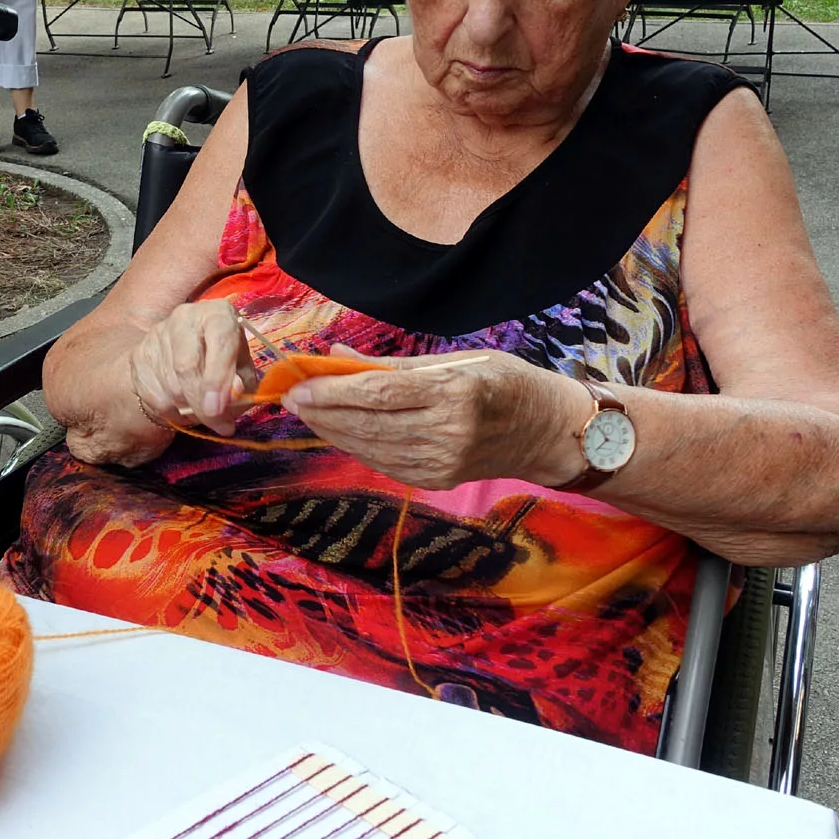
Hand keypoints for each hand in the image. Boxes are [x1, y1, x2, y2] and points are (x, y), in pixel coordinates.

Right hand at [129, 300, 258, 436]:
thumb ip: (241, 383)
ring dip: (190, 410)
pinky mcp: (138, 356)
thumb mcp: (243, 371)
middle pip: (186, 367)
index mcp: (217, 314)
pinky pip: (154, 396)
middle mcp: (184, 318)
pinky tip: (184, 408)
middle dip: (202, 404)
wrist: (185, 353)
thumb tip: (231, 396)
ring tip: (204, 412)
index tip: (217, 410)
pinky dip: (173, 412)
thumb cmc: (224, 362)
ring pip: (170, 387)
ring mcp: (156, 336)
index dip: (217, 378)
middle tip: (218, 426)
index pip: (217, 341)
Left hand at [278, 348, 587, 489]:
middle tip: (290, 397)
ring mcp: (443, 462)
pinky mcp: (438, 481)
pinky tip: (335, 432)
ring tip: (305, 413)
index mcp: (454, 394)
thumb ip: (391, 364)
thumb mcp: (456, 360)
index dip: (333, 392)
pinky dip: (355, 447)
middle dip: (322, 412)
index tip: (298, 385)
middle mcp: (449, 433)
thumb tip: (335, 357)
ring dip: (331, 431)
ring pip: (371, 447)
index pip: (379, 394)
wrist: (548, 432)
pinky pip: (384, 464)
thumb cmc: (504, 382)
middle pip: (368, 424)